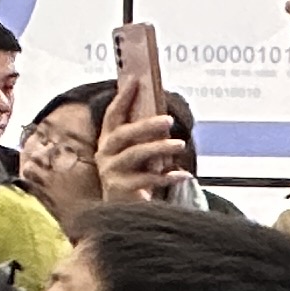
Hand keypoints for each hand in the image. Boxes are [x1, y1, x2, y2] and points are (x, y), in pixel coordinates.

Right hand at [95, 87, 190, 202]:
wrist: (120, 210)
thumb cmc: (132, 176)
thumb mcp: (134, 153)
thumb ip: (142, 136)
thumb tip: (161, 112)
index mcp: (107, 142)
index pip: (112, 116)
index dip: (122, 97)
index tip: (135, 80)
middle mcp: (105, 155)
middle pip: (123, 135)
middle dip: (145, 125)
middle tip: (168, 120)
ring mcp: (111, 173)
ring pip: (135, 155)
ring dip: (158, 148)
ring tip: (180, 145)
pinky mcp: (122, 191)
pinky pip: (148, 181)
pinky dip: (167, 176)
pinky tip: (183, 174)